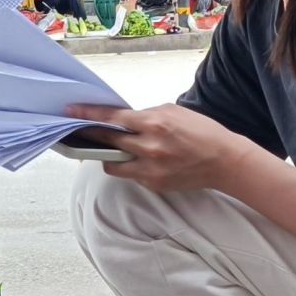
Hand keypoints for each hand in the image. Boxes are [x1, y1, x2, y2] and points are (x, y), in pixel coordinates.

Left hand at [64, 103, 254, 193]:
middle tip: (77, 132)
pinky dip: (131, 167)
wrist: (224, 161)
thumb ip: (145, 115)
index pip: (112, 118)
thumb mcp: (172, 112)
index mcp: (154, 124)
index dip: (89, 115)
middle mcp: (149, 147)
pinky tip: (140, 161)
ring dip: (109, 157)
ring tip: (113, 150)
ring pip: (113, 165)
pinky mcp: (153, 184)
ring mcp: (150, 169)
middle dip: (90, 136)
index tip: (71, 112)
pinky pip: (131, 175)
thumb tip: (122, 119)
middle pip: (107, 142)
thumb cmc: (200, 132)